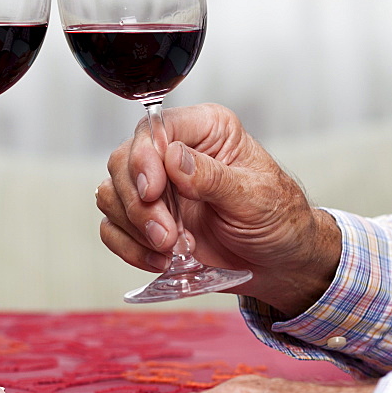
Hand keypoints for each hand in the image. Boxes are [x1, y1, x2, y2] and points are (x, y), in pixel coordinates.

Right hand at [97, 103, 341, 317]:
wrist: (279, 263)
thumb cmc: (278, 221)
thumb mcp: (255, 198)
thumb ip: (213, 178)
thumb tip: (173, 158)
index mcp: (206, 131)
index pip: (154, 129)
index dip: (143, 158)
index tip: (153, 193)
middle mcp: (175, 154)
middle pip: (123, 163)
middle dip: (139, 205)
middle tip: (166, 236)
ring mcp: (158, 188)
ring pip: (112, 195)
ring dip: (134, 229)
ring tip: (170, 250)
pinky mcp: (146, 221)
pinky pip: (112, 228)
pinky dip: (130, 248)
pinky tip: (161, 260)